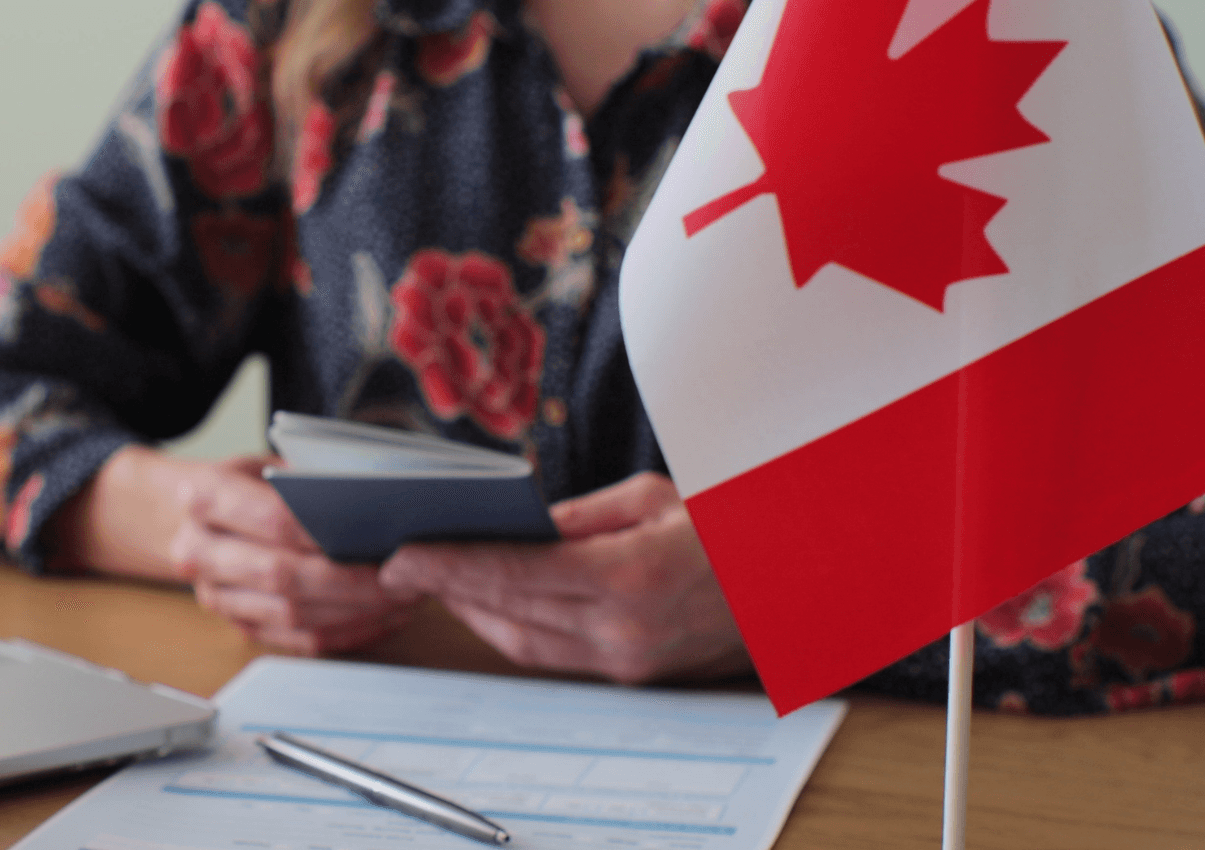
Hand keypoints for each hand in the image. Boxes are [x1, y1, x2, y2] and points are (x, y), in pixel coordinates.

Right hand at [171, 456, 421, 652]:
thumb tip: (375, 502)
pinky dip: (346, 633)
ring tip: (401, 598)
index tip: (375, 536)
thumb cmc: (249, 485)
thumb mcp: (271, 464)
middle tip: (401, 576)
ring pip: (293, 615)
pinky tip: (381, 618)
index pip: (274, 520)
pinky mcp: (240, 626)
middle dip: (350, 580)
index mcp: (205, 497)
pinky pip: (298, 641)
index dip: (327, 533)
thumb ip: (310, 481)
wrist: (198, 519)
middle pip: (282, 574)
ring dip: (355, 612)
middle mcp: (199, 551)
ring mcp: (216, 596)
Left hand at [381, 472, 748, 682]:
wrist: (804, 582)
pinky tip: (486, 602)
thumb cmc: (736, 524)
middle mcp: (625, 629)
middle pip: (508, 611)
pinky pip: (553, 654)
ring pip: (524, 642)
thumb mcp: (653, 496)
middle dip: (447, 588)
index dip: (448, 566)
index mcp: (630, 575)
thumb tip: (518, 524)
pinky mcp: (634, 673)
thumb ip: (578, 515)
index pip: (514, 574)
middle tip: (399, 564)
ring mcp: (629, 659)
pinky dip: (512, 628)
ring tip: (432, 580)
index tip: (401, 555)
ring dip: (472, 612)